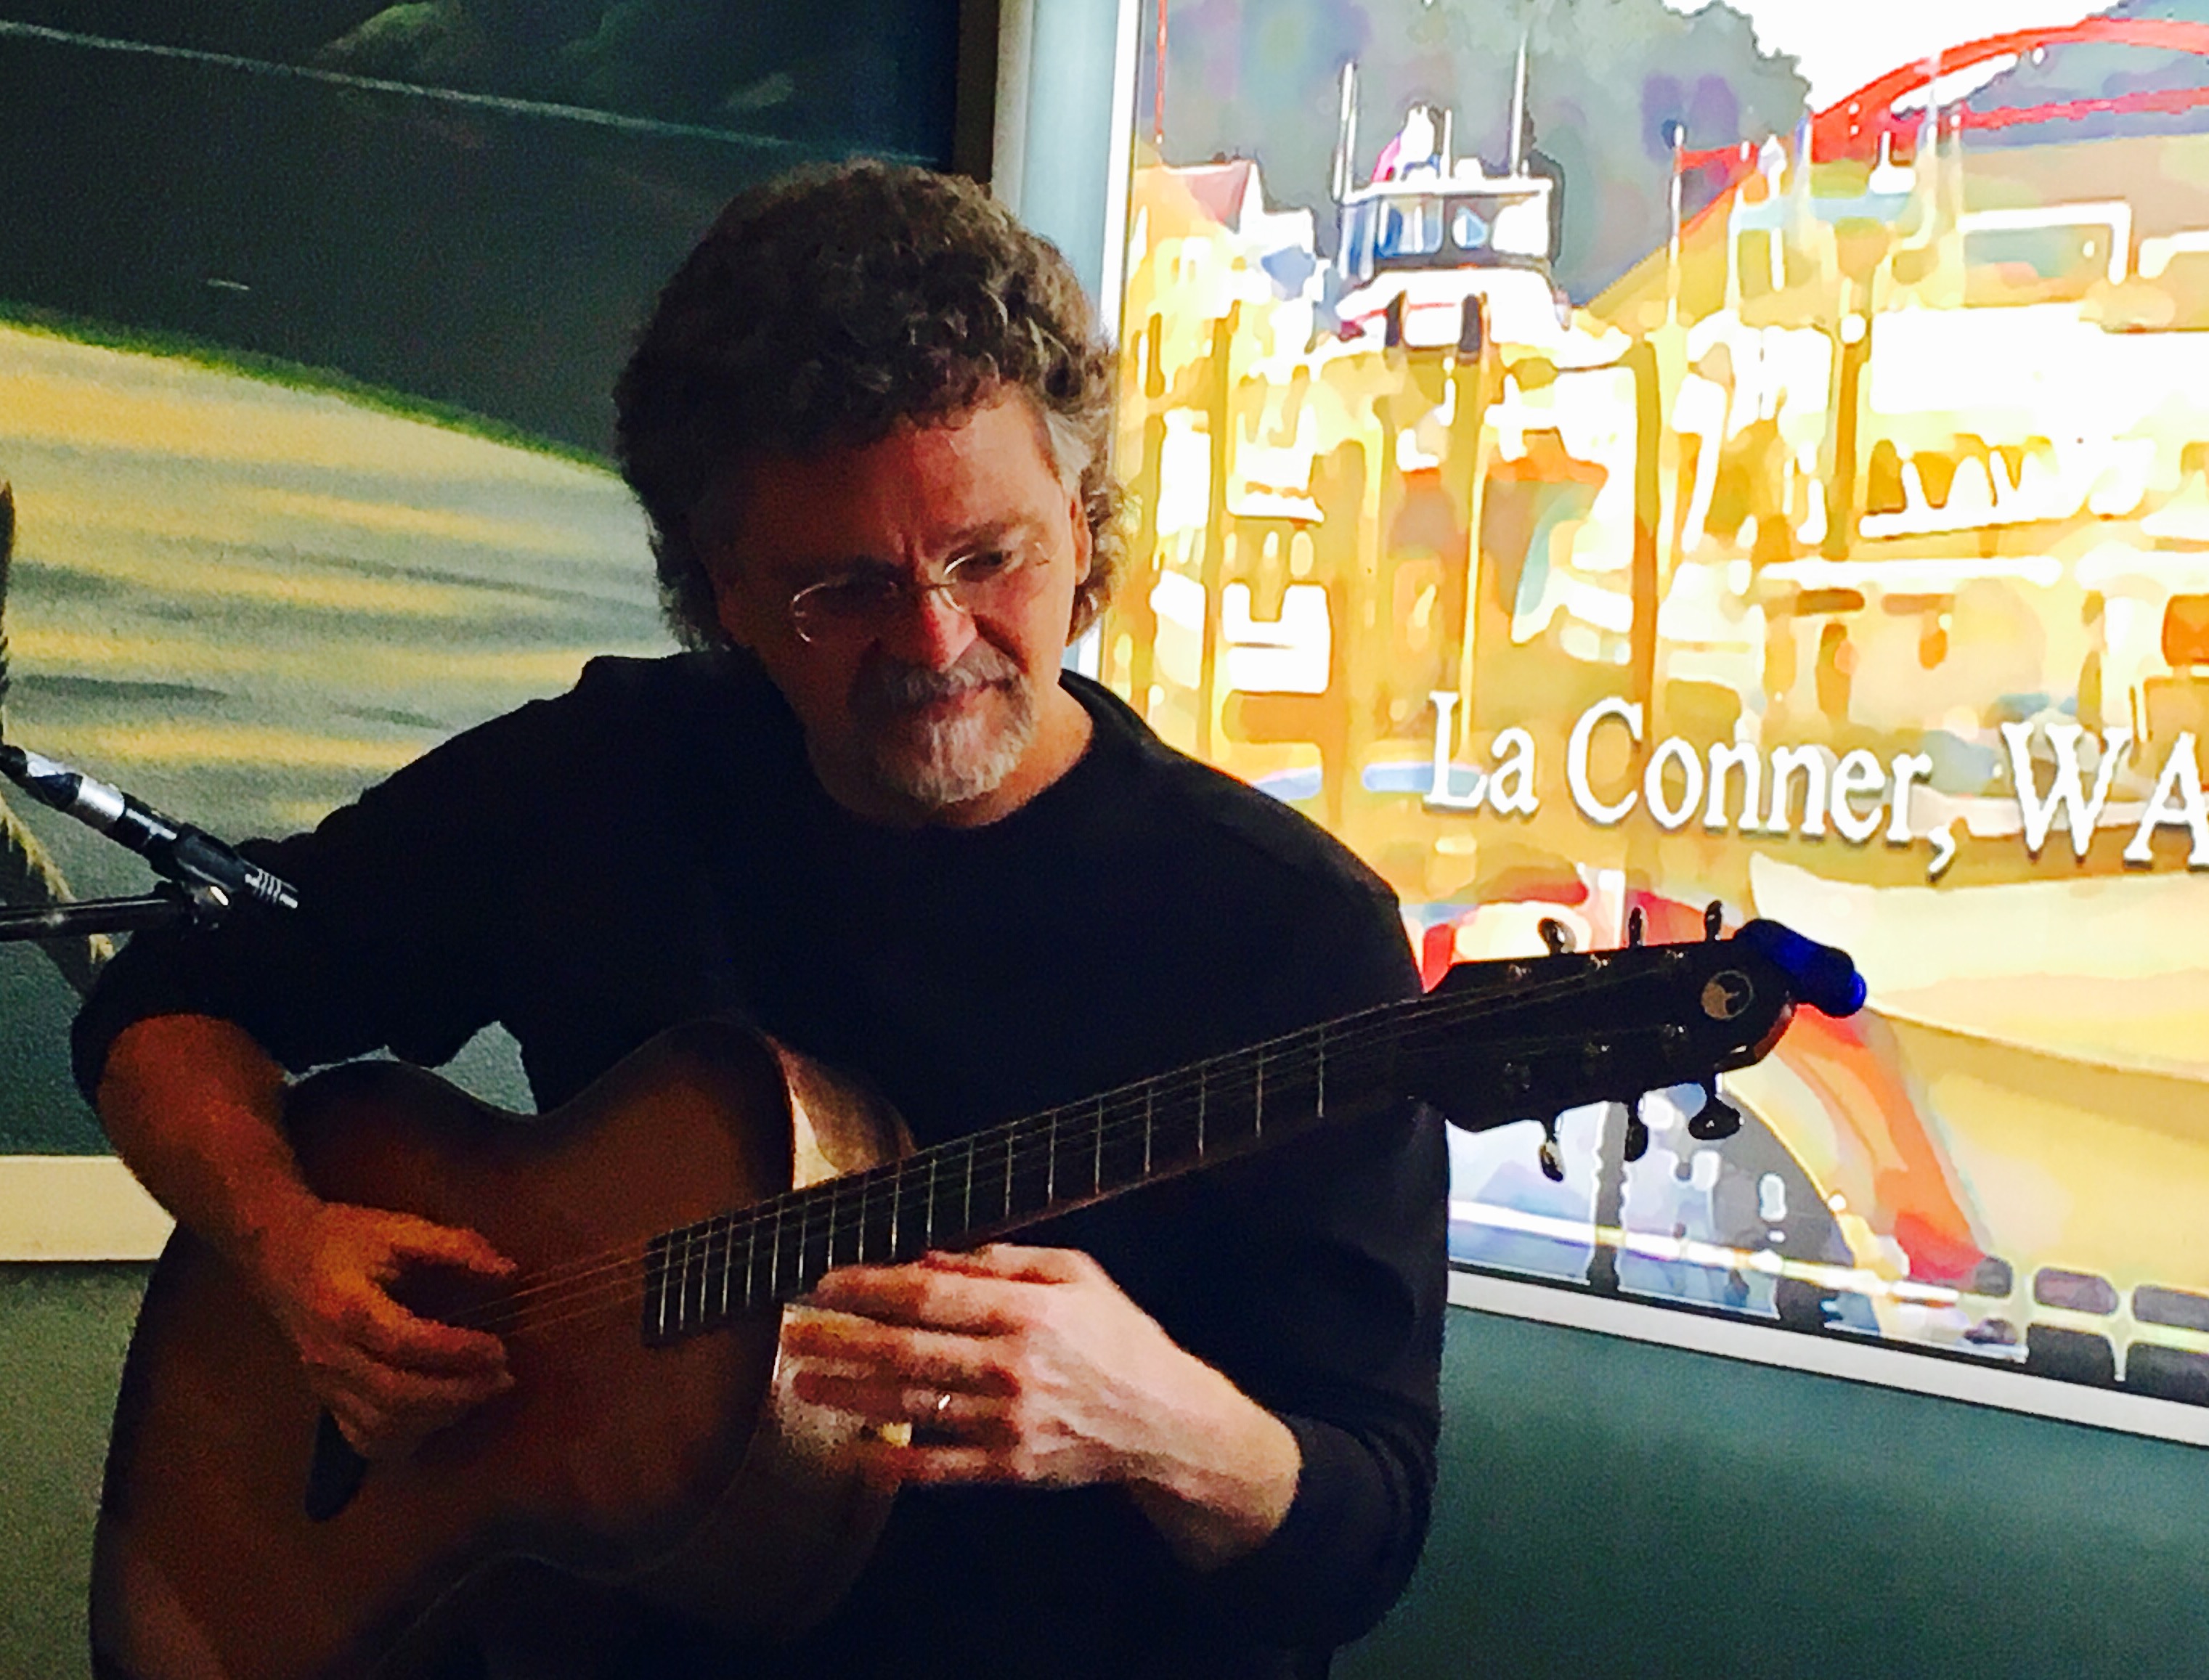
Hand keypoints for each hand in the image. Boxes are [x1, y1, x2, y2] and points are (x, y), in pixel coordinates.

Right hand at [249, 1201, 514, 1457]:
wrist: (279, 1256)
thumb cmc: (344, 1239)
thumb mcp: (398, 1228)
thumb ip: (454, 1246)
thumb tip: (508, 1272)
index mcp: (347, 1306)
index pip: (404, 1342)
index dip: (456, 1352)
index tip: (500, 1349)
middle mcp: (331, 1354)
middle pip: (394, 1394)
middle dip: (457, 1394)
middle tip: (503, 1378)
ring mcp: (323, 1385)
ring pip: (380, 1426)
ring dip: (438, 1417)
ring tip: (479, 1392)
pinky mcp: (325, 1402)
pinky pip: (364, 1439)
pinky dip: (407, 1437)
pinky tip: (439, 1414)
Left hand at [791, 1244, 1298, 1563]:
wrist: (1166, 1421)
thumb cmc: (1119, 1338)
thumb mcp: (1076, 1275)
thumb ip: (1002, 1262)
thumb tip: (929, 1258)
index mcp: (1027, 1312)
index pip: (927, 1296)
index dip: (867, 1288)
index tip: (823, 1281)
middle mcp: (1012, 1366)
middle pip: (905, 1350)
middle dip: (840, 1340)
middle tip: (790, 1330)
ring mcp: (1008, 1422)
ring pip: (911, 1407)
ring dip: (849, 1394)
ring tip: (803, 1383)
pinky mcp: (1010, 1467)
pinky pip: (940, 1468)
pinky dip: (894, 1463)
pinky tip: (853, 1452)